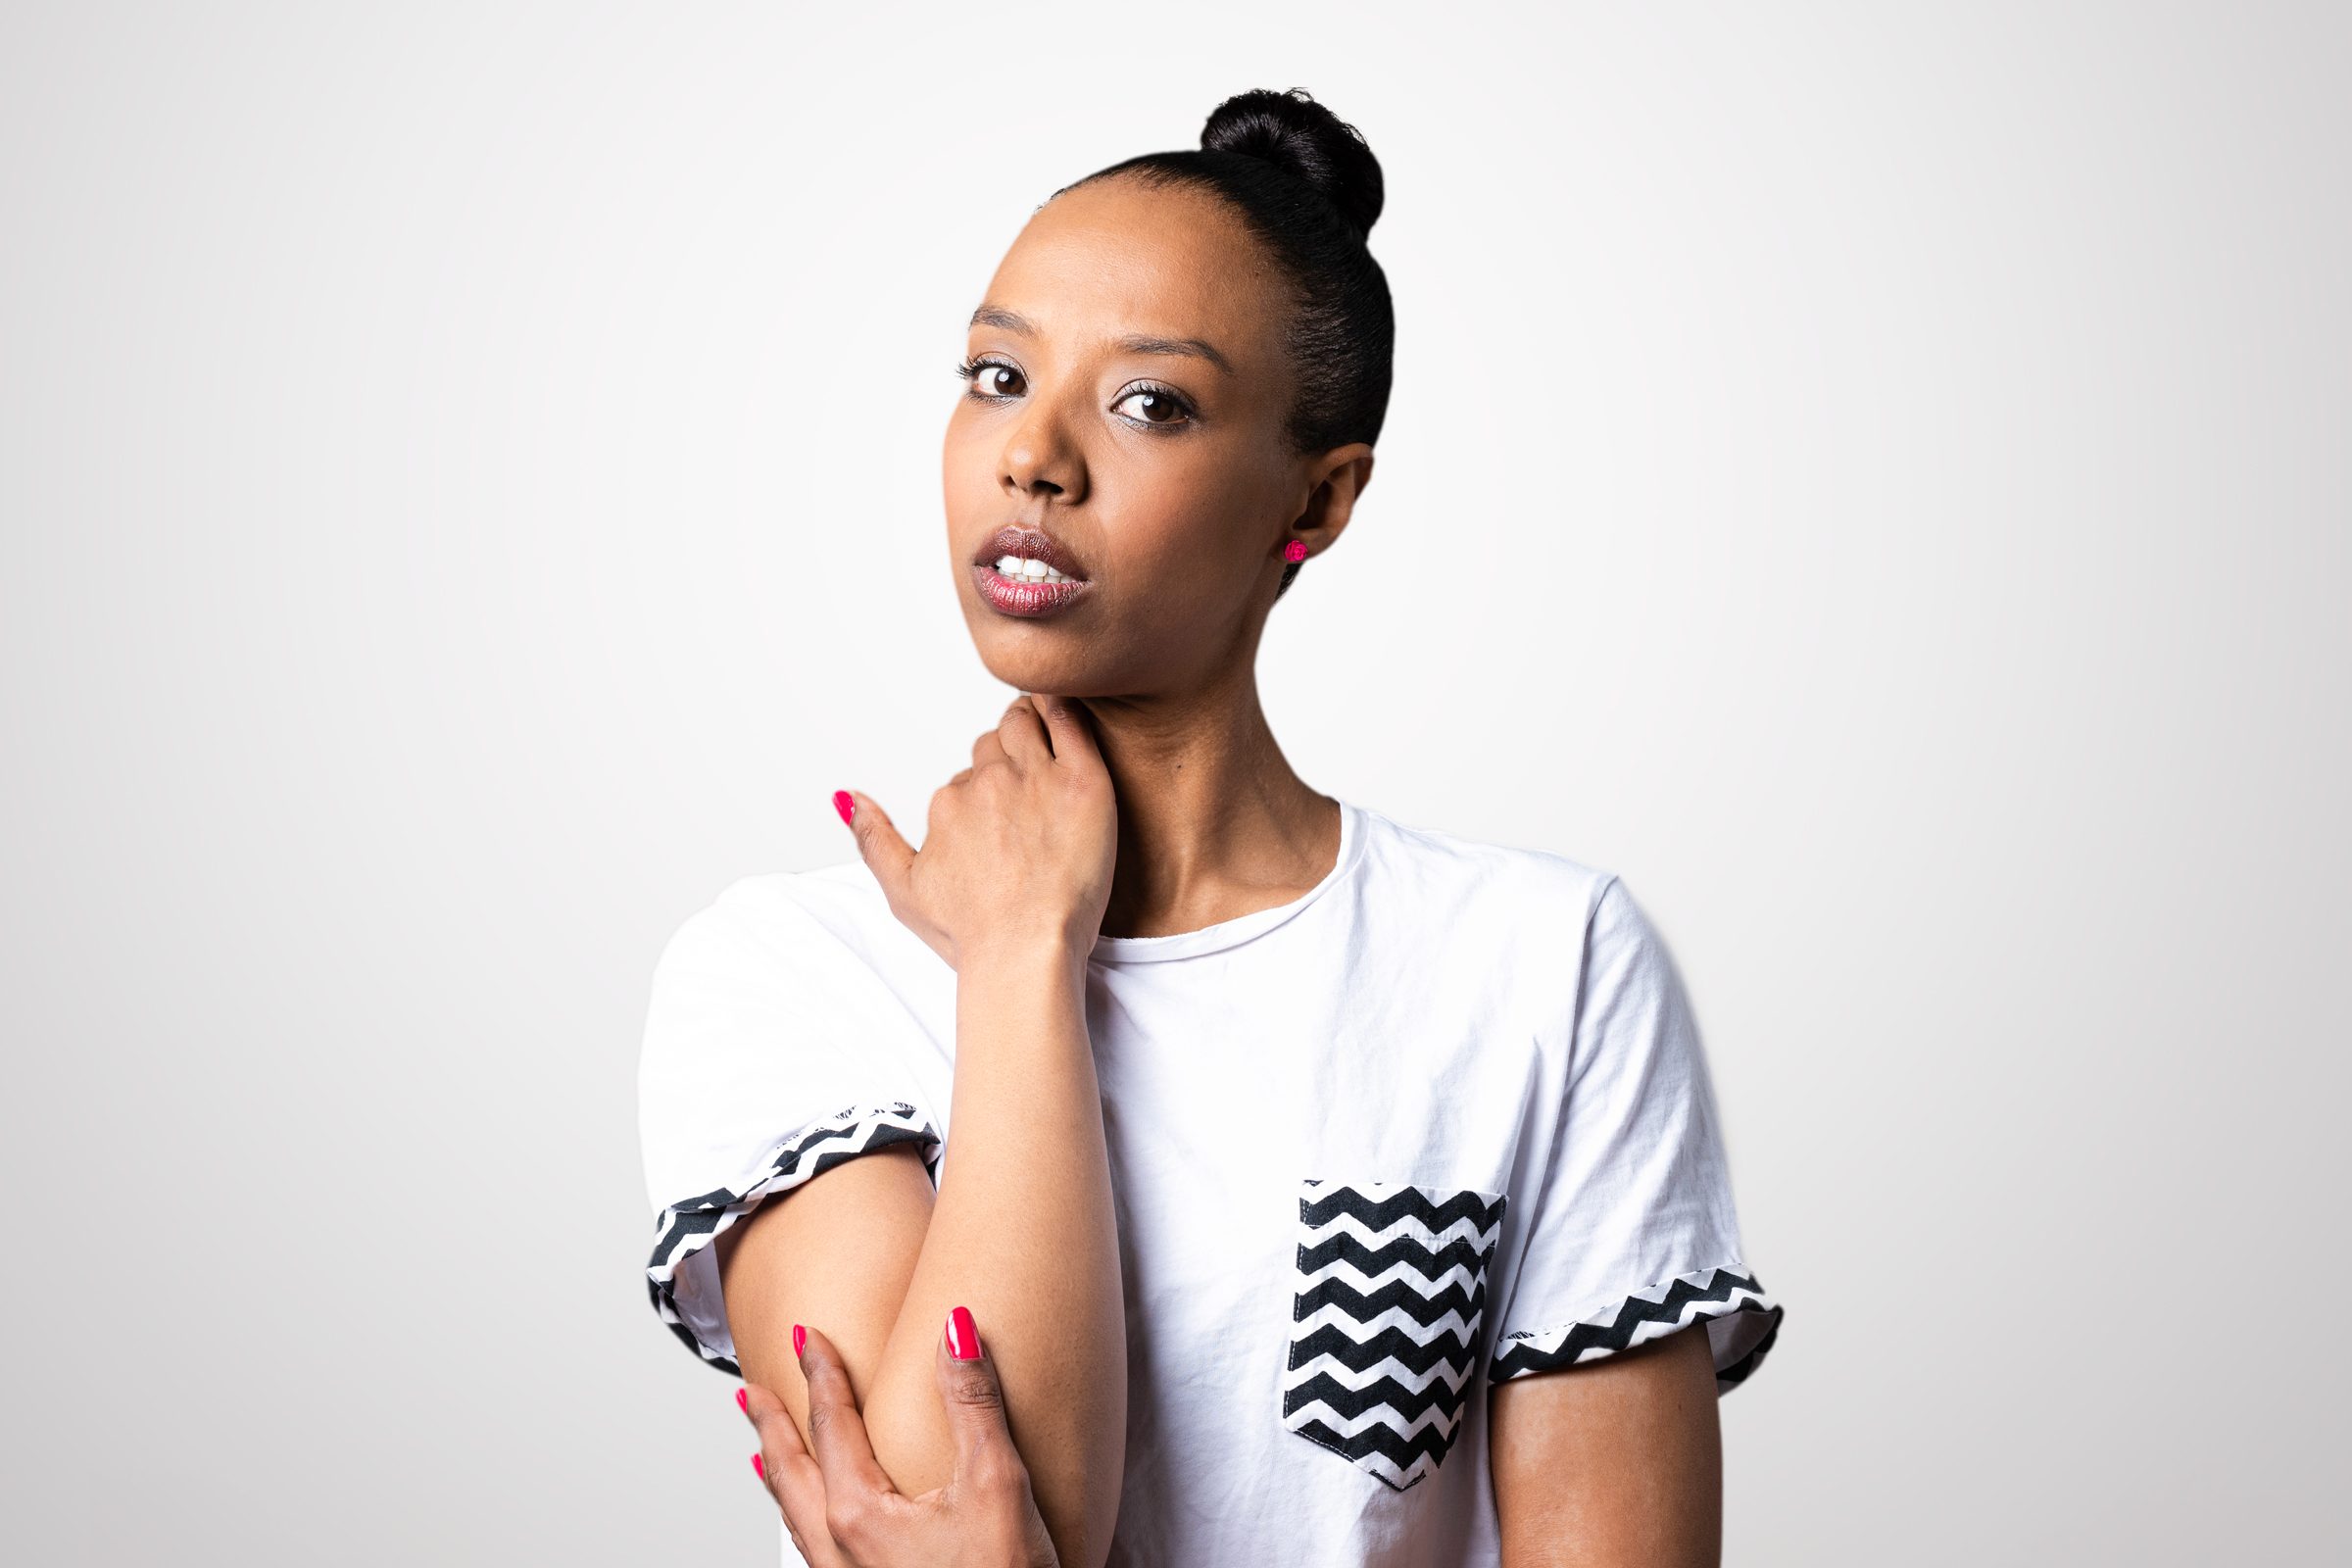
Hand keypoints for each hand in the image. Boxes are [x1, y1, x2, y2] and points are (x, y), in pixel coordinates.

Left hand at [743, 1310, 1060, 1567]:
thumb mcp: (998, 1485)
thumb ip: (973, 1403)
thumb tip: (955, 1330)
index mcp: (859, 1514)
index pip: (831, 1424)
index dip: (820, 1373)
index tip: (807, 1337)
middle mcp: (839, 1552)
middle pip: (790, 1472)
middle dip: (770, 1427)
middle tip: (751, 1392)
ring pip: (795, 1516)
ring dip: (779, 1473)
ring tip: (763, 1451)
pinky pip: (813, 1549)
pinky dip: (802, 1518)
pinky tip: (819, 1524)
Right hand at [839, 693, 1115, 969]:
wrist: (1025, 955)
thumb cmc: (972, 935)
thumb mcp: (903, 892)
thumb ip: (872, 838)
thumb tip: (848, 797)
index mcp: (948, 803)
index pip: (967, 775)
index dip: (984, 794)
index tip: (1004, 824)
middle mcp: (987, 783)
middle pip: (996, 744)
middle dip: (1008, 757)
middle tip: (1032, 794)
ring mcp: (1036, 779)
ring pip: (1028, 725)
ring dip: (1034, 728)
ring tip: (1052, 755)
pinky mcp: (1082, 782)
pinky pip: (1072, 720)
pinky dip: (1067, 709)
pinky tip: (1069, 714)